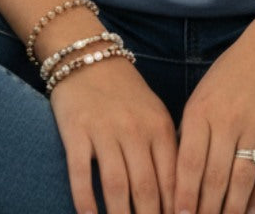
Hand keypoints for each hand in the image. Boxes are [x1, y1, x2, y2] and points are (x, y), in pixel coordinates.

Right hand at [49, 55, 177, 213]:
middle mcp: (135, 130)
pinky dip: (85, 200)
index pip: (172, 181)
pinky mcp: (76, 131)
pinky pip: (80, 173)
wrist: (89, 57)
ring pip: (116, 186)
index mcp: (160, 128)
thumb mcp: (155, 116)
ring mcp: (105, 130)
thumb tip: (178, 200)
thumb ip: (166, 153)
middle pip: (146, 189)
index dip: (175, 212)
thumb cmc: (126, 94)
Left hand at [175, 28, 254, 213]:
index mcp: (201, 110)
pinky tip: (253, 211)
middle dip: (206, 211)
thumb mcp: (204, 92)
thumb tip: (179, 169)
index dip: (183, 195)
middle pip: (214, 179)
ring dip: (232, 211)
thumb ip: (192, 128)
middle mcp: (226, 120)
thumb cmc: (234, 70)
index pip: (187, 163)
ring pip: (241, 181)